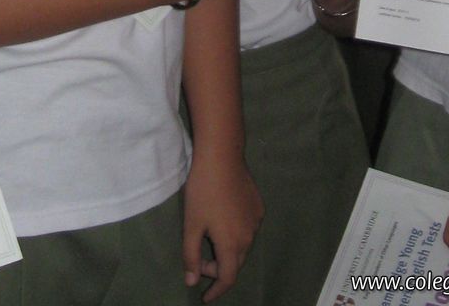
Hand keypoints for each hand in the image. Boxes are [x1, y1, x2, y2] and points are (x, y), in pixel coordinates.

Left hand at [183, 150, 262, 301]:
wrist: (222, 157)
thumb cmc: (203, 191)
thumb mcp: (191, 225)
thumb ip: (191, 256)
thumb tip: (192, 281)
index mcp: (232, 244)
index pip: (227, 278)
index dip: (216, 290)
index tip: (205, 296)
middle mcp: (249, 236)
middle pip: (236, 263)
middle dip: (218, 268)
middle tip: (199, 262)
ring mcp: (256, 220)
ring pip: (243, 245)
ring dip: (227, 249)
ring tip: (210, 238)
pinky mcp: (258, 206)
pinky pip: (248, 228)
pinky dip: (235, 233)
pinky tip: (223, 220)